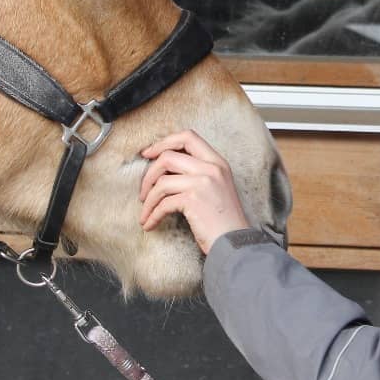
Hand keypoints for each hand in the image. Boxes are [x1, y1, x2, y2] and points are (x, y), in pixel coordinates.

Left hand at [139, 129, 252, 253]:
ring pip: (161, 182)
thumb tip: (163, 168)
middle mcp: (211, 168)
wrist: (236, 242)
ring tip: (145, 213)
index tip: (148, 154)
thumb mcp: (217, 187)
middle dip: (149, 175)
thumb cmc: (224, 219)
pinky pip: (163, 203)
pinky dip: (152, 215)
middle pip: (168, 156)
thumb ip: (198, 172)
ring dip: (148, 200)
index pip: (188, 137)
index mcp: (217, 162)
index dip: (164, 143)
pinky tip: (150, 224)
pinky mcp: (193, 200)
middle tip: (143, 192)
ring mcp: (202, 182)